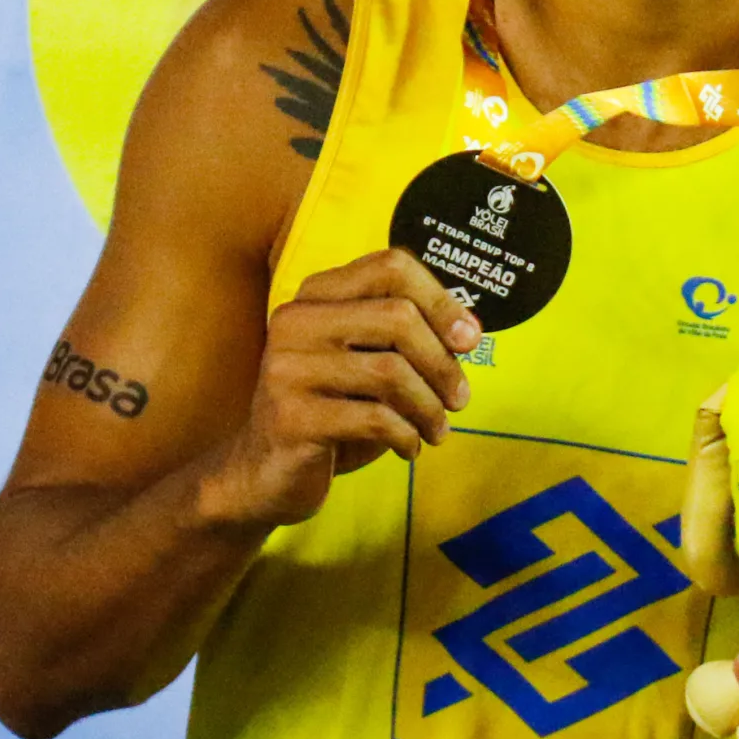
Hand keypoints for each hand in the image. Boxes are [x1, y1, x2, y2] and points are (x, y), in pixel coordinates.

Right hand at [205, 248, 479, 529]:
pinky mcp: (292, 418)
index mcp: (318, 295)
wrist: (269, 472)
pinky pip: (376, 419)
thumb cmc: (335, 410)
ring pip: (391, 372)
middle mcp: (296, 321)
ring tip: (438, 430)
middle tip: (459, 399)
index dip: (442, 300)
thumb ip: (409, 337)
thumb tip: (468, 331)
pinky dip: (406, 436)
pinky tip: (408, 447)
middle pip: (399, 316)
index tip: (469, 339)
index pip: (392, 266)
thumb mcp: (370, 362)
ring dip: (429, 408)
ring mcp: (288, 368)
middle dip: (443, 363)